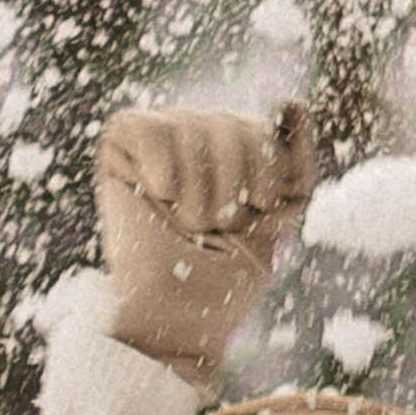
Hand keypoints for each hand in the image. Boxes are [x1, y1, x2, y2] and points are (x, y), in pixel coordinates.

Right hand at [94, 97, 314, 381]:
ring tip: (186, 221)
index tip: (256, 212)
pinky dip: (159, 166)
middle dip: (231, 187)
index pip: (264, 130)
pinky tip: (160, 194)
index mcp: (240, 144)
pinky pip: (146, 127)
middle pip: (230, 125)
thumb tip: (294, 101)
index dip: (265, 174)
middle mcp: (201, 132)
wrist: (178, 313)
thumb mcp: (281, 211)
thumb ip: (294, 156)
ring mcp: (161, 136)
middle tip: (215, 225)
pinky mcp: (121, 144)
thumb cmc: (229, 271)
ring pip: (190, 127)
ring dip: (196, 191)